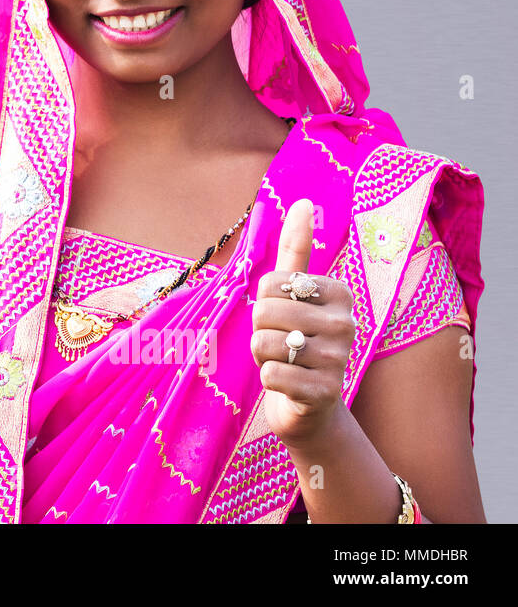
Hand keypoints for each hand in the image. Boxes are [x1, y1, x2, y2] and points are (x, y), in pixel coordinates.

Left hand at [251, 198, 356, 447]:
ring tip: (285, 363)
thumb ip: (298, 250)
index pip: (271, 282)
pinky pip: (271, 375)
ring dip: (262, 356)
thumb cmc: (296, 340)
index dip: (263, 302)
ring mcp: (339, 360)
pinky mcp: (325, 393)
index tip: (284, 317)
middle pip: (264, 311)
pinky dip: (268, 380)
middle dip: (260, 330)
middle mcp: (346, 324)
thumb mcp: (295, 294)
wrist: (310, 405)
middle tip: (280, 343)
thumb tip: (303, 201)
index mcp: (340, 293)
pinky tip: (289, 385)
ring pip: (264, 343)